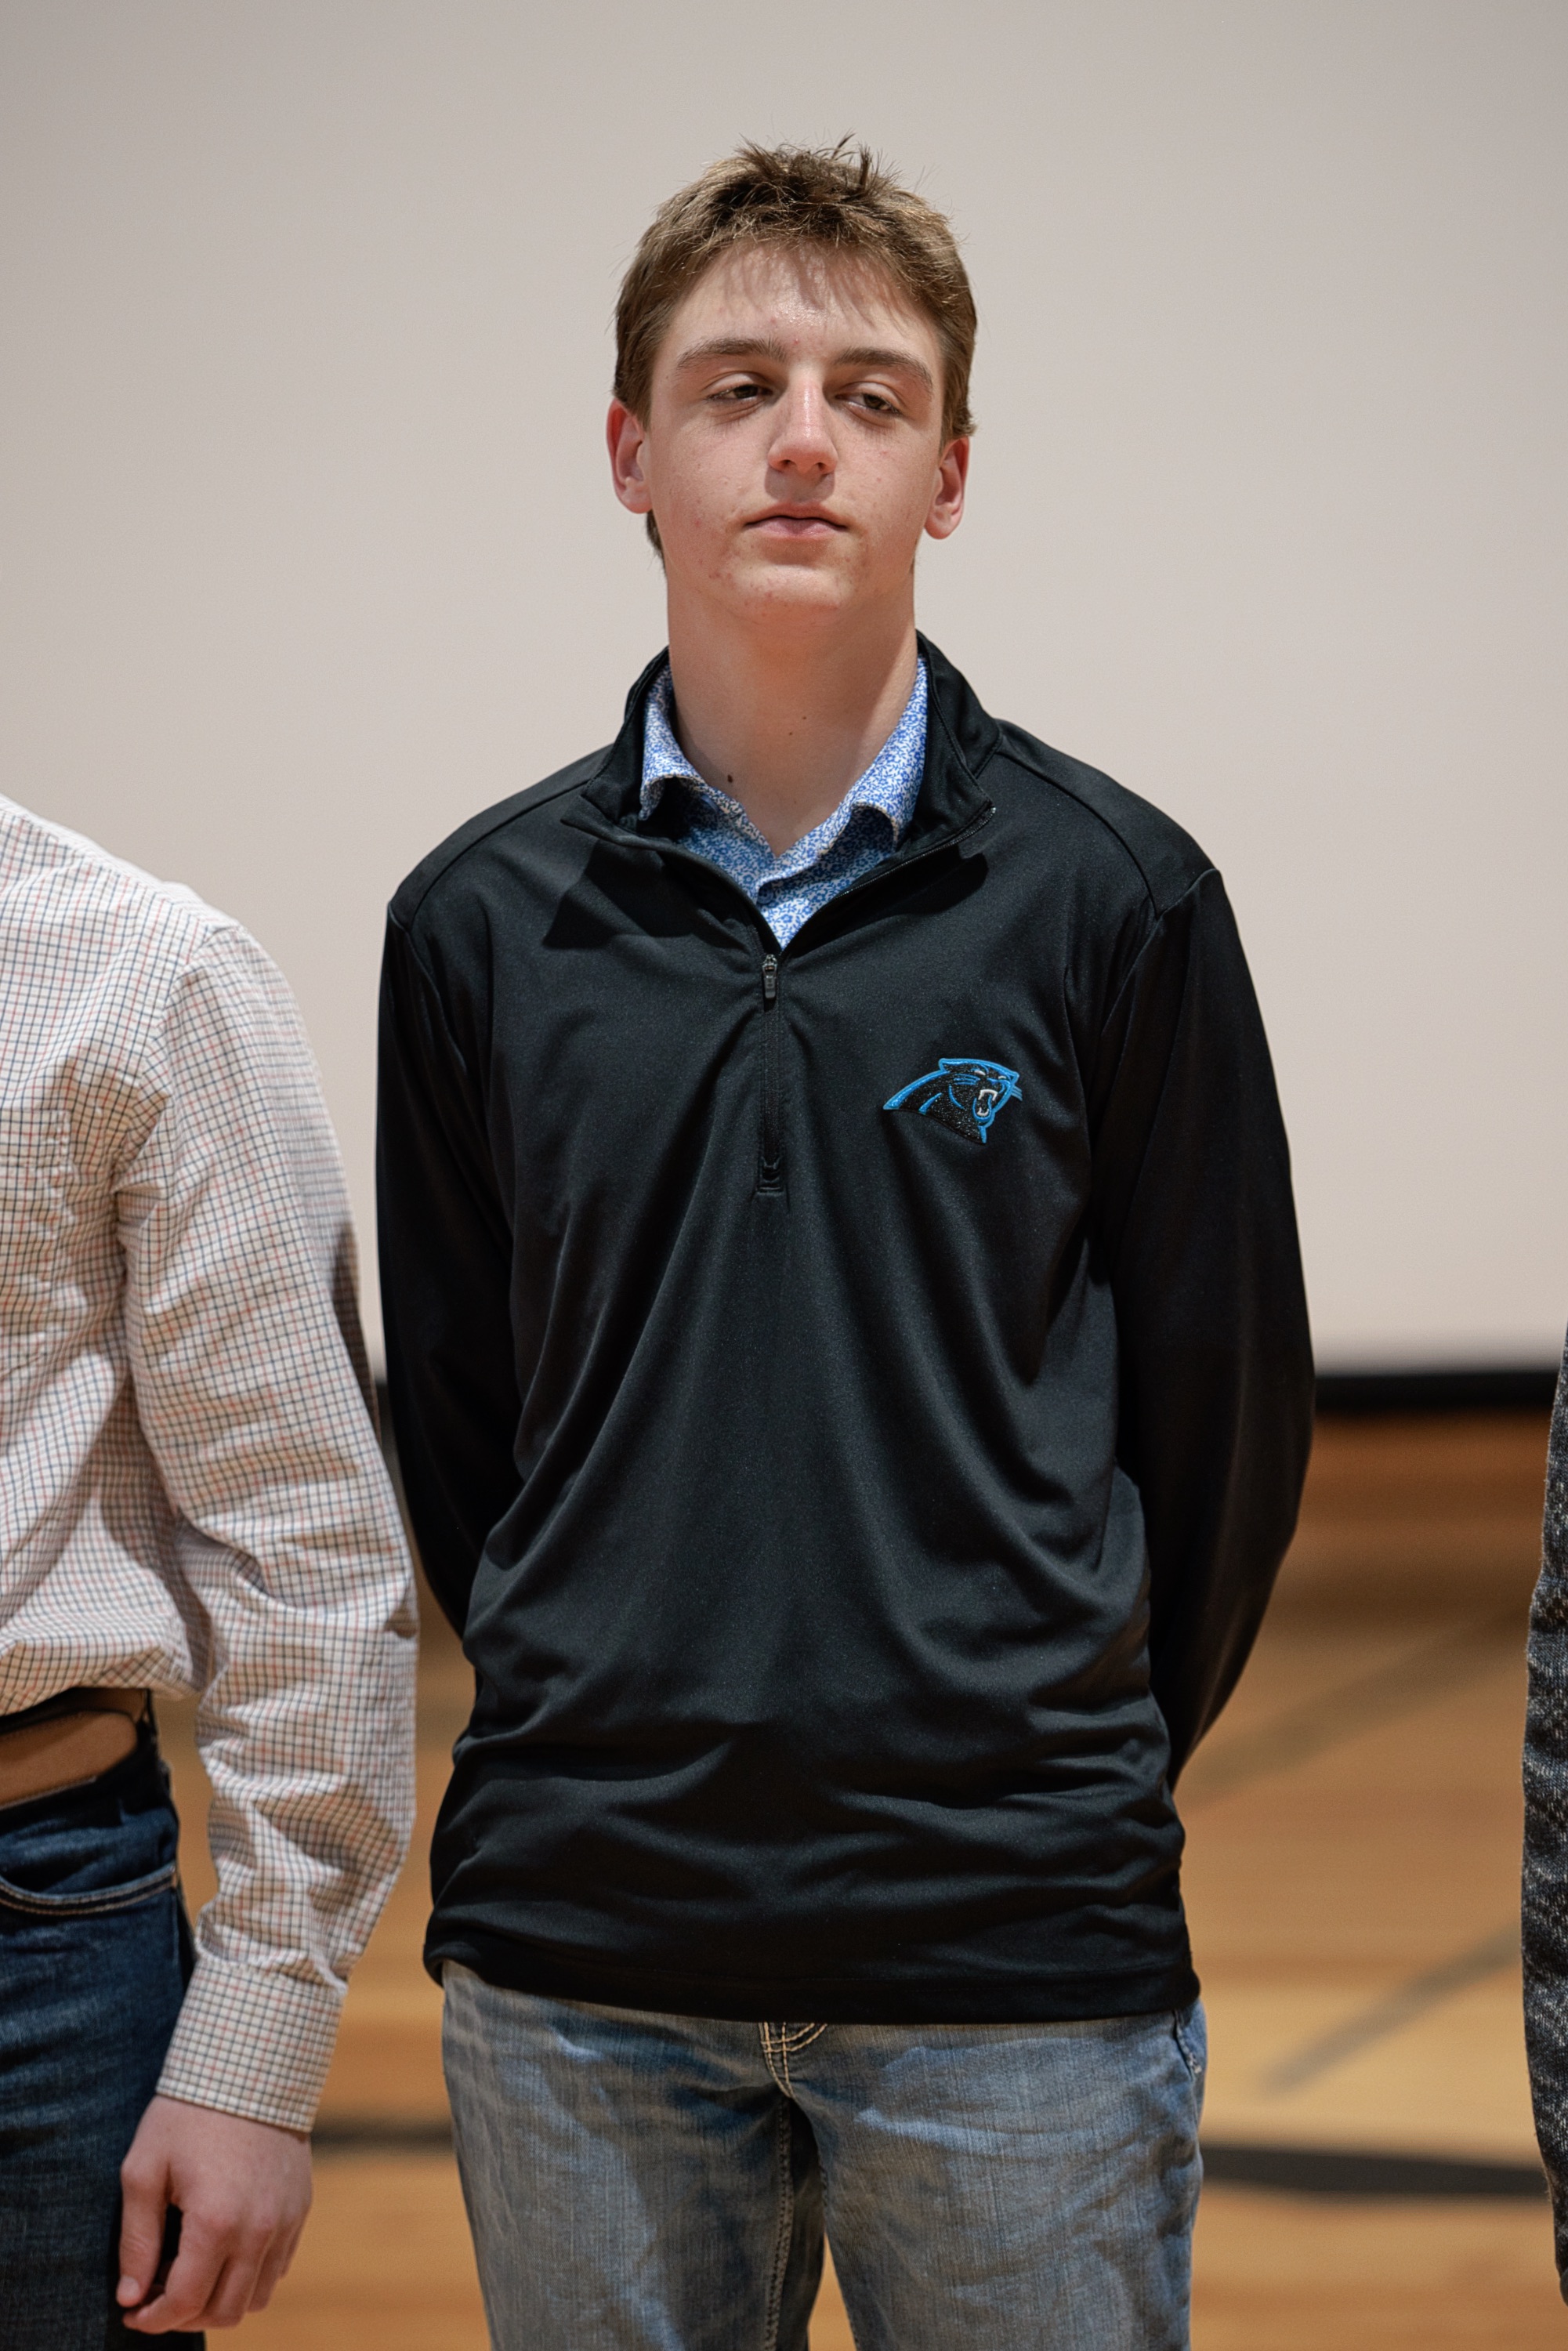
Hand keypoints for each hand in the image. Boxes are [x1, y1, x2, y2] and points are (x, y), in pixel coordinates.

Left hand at [117, 2094, 312, 2331]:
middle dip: (185, 2317)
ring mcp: (285, 2220)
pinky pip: (279, 2267)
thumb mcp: (144, 2170)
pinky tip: (225, 2254)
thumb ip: (136, 2240)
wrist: (250, 2065)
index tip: (133, 2311)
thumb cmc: (188, 2113)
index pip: (185, 2303)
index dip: (153, 2319)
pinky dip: (251, 2278)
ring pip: (257, 2297)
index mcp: (216, 2222)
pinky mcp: (300, 2207)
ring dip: (221, 2302)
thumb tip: (131, 2297)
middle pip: (224, 2312)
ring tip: (193, 2279)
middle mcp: (258, 2229)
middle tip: (159, 2298)